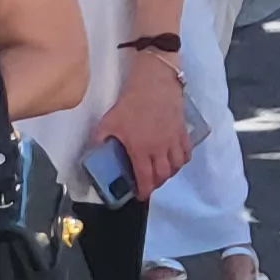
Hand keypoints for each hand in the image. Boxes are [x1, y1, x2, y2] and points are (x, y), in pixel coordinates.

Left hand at [96, 57, 193, 196]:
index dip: (144, 190)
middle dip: (156, 184)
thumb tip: (92, 151)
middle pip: (163, 174)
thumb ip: (100, 139)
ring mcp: (174, 140)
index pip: (145, 178)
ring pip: (177, 166)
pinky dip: (182, 159)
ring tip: (162, 173)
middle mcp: (161, 149)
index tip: (141, 196)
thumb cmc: (130, 104)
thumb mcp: (109, 122)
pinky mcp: (183, 131)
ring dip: (170, 173)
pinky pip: (187, 152)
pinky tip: (176, 158)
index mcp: (141, 150)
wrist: (154, 83)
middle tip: (149, 185)